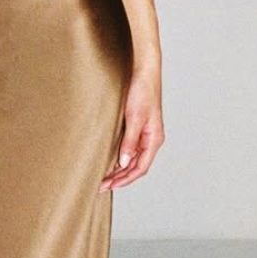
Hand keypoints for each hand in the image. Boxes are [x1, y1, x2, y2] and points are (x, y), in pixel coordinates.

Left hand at [100, 67, 162, 190]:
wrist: (143, 71)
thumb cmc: (142, 91)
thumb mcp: (134, 118)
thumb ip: (129, 141)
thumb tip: (124, 163)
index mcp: (154, 139)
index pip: (141, 168)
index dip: (126, 179)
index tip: (110, 186)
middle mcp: (150, 139)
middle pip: (136, 166)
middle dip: (121, 178)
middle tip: (102, 185)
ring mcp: (144, 133)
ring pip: (132, 158)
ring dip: (120, 169)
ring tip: (105, 177)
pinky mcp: (136, 126)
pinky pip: (129, 148)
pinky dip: (120, 157)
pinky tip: (110, 160)